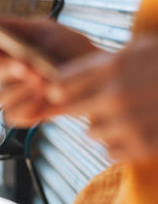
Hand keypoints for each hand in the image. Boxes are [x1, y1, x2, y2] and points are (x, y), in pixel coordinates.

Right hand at [0, 18, 96, 125]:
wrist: (97, 78)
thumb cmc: (71, 51)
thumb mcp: (45, 30)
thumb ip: (14, 27)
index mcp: (5, 49)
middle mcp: (5, 72)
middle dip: (8, 69)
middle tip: (29, 66)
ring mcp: (12, 95)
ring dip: (18, 90)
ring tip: (43, 82)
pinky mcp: (23, 114)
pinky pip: (13, 115)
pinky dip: (28, 108)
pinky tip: (44, 99)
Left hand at [47, 34, 157, 159]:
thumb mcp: (136, 51)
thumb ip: (98, 67)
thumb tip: (57, 85)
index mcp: (111, 67)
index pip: (59, 86)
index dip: (58, 90)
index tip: (62, 92)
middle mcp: (115, 96)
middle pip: (71, 111)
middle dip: (82, 107)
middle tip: (101, 101)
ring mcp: (130, 123)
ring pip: (92, 133)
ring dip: (104, 126)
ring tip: (128, 115)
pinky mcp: (145, 146)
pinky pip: (111, 152)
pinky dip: (120, 144)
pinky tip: (137, 130)